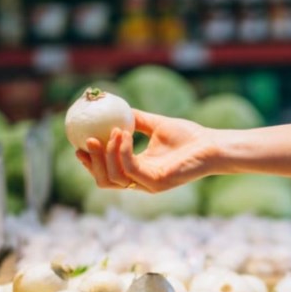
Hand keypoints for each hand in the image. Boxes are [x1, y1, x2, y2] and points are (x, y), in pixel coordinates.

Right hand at [76, 110, 221, 192]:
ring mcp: (148, 185)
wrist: (211, 145)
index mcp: (139, 171)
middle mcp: (141, 182)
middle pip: (105, 181)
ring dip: (107, 154)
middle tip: (85, 141)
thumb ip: (136, 119)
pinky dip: (122, 150)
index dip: (90, 163)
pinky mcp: (157, 183)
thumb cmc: (189, 136)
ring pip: (114, 177)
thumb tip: (115, 107)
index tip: (79, 144)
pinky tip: (123, 133)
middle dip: (92, 163)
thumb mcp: (155, 125)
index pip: (108, 173)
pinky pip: (130, 168)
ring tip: (110, 132)